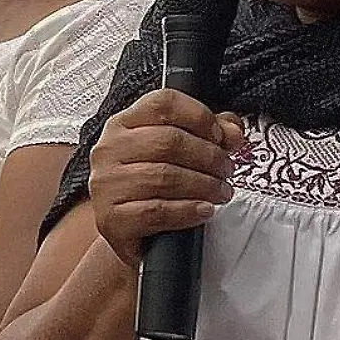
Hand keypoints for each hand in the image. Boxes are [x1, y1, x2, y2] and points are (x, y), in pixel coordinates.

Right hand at [86, 89, 243, 265]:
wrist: (129, 234)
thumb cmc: (153, 189)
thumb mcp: (180, 154)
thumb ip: (211, 134)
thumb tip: (232, 132)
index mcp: (123, 125)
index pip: (162, 104)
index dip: (199, 116)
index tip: (218, 135)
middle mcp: (109, 150)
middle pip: (168, 140)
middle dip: (208, 156)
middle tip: (226, 170)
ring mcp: (106, 184)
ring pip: (164, 176)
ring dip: (203, 185)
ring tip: (220, 192)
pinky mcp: (111, 218)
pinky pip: (157, 211)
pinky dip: (188, 211)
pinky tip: (203, 210)